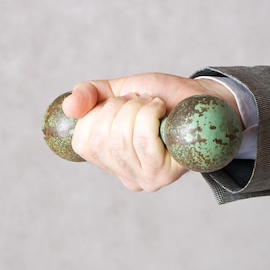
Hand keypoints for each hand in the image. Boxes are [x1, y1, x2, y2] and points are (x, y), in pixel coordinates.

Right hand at [62, 73, 239, 191]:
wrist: (201, 99)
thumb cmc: (160, 97)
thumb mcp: (117, 90)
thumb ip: (89, 96)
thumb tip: (69, 108)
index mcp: (109, 162)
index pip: (83, 143)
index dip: (98, 114)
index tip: (121, 102)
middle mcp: (126, 177)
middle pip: (103, 139)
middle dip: (120, 107)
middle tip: (140, 101)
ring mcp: (146, 179)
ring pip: (122, 138)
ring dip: (137, 108)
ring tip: (152, 104)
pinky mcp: (166, 174)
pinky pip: (143, 139)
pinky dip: (149, 113)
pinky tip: (160, 110)